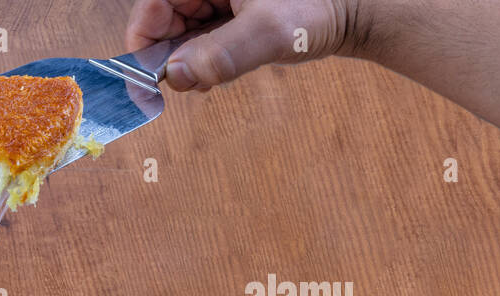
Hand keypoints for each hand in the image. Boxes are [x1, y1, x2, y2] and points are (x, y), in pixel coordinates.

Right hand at [125, 0, 360, 91]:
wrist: (355, 9)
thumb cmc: (318, 6)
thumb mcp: (269, 31)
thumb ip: (222, 53)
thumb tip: (176, 76)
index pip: (151, 4)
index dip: (143, 41)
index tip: (150, 77)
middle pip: (162, 19)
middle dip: (170, 55)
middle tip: (189, 83)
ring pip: (180, 32)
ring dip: (188, 61)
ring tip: (210, 78)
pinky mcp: (228, 10)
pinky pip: (199, 37)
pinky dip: (202, 59)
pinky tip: (217, 72)